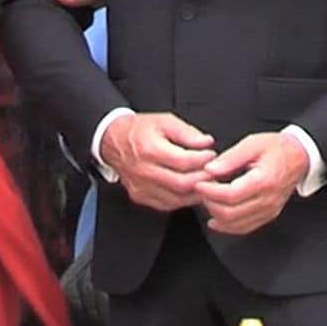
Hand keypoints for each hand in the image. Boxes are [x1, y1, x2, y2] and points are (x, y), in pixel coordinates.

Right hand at [100, 112, 215, 209]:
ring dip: (196, 192)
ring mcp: (141, 187)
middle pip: (182, 183)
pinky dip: (183, 199)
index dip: (203, 159)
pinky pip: (168, 204)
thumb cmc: (140, 130)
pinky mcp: (141, 197)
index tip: (211, 154)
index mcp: (149, 149)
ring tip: (205, 181)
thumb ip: (187, 132)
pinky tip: (190, 189)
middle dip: (203, 179)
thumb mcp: (164, 121)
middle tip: (213, 171)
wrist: (113, 141)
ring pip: (177, 199)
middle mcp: (143, 171)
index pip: (183, 161)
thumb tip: (206, 143)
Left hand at [197, 133, 308, 235]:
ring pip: (236, 224)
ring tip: (205, 199)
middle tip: (199, 189)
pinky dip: (227, 226)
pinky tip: (214, 219)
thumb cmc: (276, 148)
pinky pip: (245, 227)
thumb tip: (209, 169)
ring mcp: (269, 211)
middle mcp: (268, 201)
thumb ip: (230, 158)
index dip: (210, 191)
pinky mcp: (268, 216)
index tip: (198, 183)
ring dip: (216, 214)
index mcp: (264, 181)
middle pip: (231, 213)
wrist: (299, 158)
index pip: (231, 195)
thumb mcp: (252, 143)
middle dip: (210, 203)